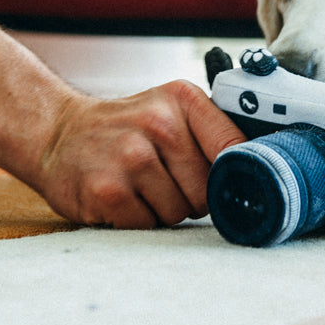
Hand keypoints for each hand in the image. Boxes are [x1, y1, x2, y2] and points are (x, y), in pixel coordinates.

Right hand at [34, 80, 244, 227]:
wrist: (59, 134)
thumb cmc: (127, 129)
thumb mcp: (172, 112)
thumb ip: (213, 134)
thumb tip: (265, 172)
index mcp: (183, 99)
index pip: (236, 148)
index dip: (235, 176)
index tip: (230, 184)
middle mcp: (157, 122)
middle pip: (208, 190)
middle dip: (192, 197)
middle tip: (165, 180)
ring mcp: (129, 156)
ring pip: (179, 212)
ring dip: (163, 210)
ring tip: (140, 187)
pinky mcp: (107, 190)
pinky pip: (147, 225)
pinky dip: (137, 220)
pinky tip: (120, 197)